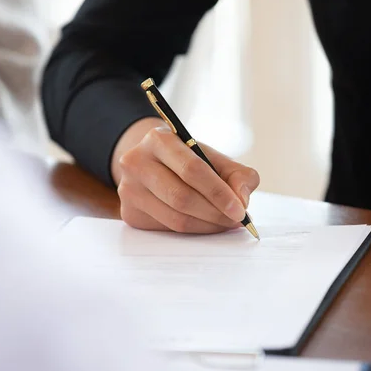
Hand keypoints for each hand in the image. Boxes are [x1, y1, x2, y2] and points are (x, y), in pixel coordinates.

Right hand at [112, 118, 259, 232]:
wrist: (154, 164)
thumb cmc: (188, 161)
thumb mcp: (214, 158)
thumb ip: (238, 175)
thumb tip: (242, 200)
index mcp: (158, 139)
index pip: (192, 169)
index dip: (219, 192)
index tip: (240, 210)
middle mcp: (136, 162)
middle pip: (181, 197)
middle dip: (215, 213)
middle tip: (236, 220)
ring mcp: (129, 189)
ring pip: (175, 219)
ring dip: (207, 226)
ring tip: (225, 223)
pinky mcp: (130, 213)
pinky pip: (168, 229)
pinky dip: (193, 231)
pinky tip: (206, 225)